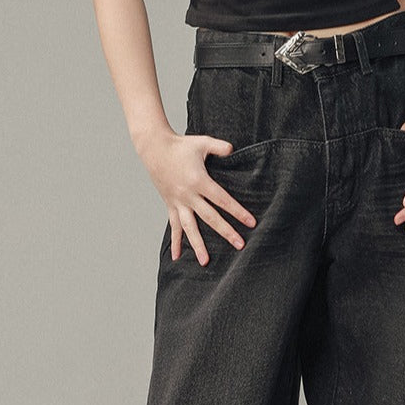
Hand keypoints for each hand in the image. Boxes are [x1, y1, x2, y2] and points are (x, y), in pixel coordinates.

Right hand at [138, 129, 257, 265]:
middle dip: (226, 232)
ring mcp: (178, 202)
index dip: (237, 211)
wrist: (154, 149)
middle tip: (240, 245)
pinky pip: (174, 226)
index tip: (251, 222)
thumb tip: (233, 149)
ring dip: (198, 245)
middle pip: (210, 217)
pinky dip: (175, 242)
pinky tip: (177, 257)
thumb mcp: (202, 142)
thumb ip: (219, 147)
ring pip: (190, 228)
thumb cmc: (181, 145)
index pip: (222, 199)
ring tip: (206, 261)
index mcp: (199, 180)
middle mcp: (188, 195)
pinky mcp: (170, 205)